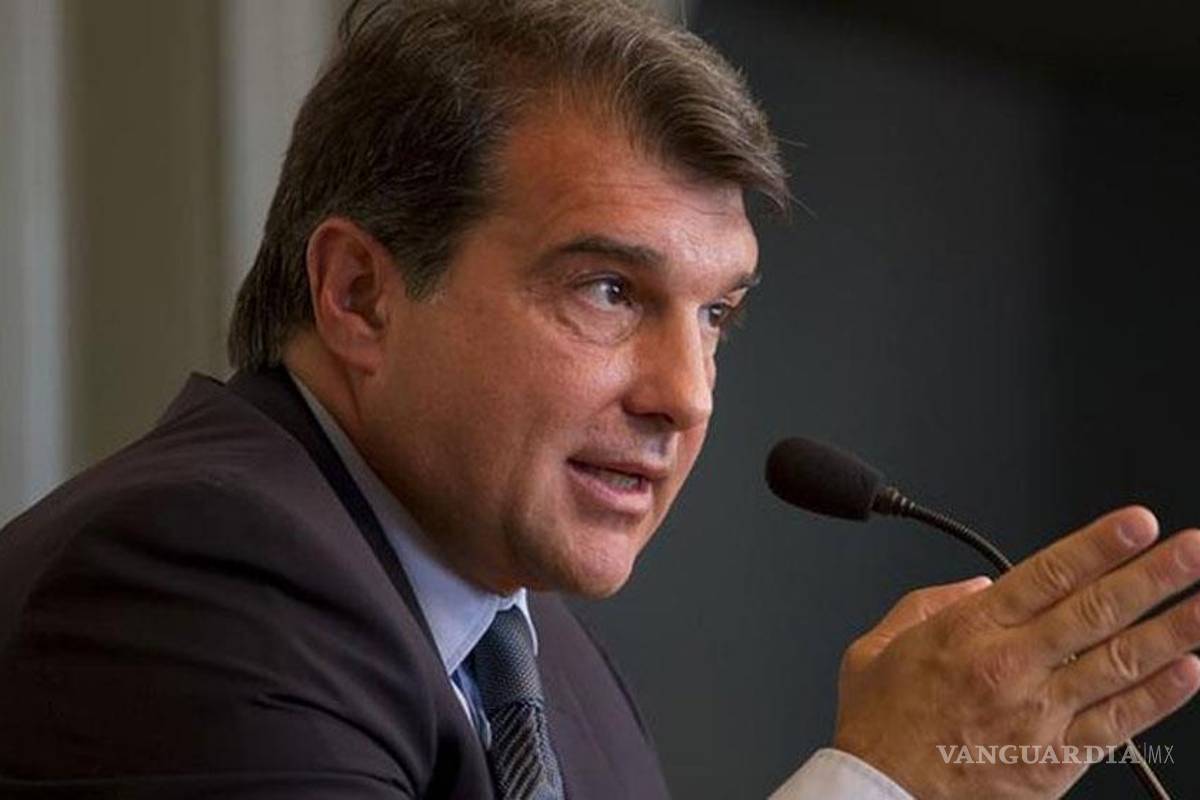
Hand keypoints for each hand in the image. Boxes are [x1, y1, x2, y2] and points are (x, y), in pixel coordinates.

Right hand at [833, 506, 1199, 798]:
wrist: (881, 793)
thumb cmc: (880, 724)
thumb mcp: (877, 646)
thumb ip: (927, 605)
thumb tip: (977, 587)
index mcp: (968, 632)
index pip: (1046, 575)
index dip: (1097, 545)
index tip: (1136, 524)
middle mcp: (1011, 667)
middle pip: (1095, 611)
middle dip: (1151, 576)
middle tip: (1192, 549)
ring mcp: (1039, 715)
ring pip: (1118, 663)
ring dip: (1171, 631)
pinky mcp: (1055, 760)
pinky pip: (1117, 723)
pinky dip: (1156, 696)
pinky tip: (1188, 671)